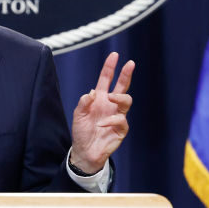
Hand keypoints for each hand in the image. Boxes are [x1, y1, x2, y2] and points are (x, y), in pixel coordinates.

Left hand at [70, 52, 134, 172]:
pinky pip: (122, 120)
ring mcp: (117, 116)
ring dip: (118, 97)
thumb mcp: (78, 115)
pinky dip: (112, 120)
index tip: (114, 55)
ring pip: (127, 101)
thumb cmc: (82, 131)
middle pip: (122, 87)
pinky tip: (102, 124)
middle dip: (126, 74)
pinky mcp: (121, 129)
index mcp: (100, 98)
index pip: (106, 79)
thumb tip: (93, 92)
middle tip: (130, 63)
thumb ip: (83, 103)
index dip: (110, 67)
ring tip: (110, 98)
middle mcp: (110, 105)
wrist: (85, 152)